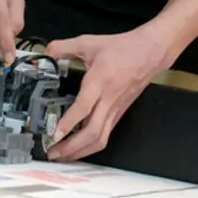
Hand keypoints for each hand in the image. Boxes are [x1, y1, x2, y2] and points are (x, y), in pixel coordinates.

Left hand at [43, 26, 170, 161]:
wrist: (150, 53)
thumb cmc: (123, 48)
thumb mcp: (89, 42)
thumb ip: (65, 46)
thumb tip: (47, 52)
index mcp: (100, 81)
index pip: (84, 107)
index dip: (68, 123)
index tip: (54, 134)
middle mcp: (108, 99)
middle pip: (92, 132)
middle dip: (71, 147)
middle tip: (53, 152)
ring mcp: (115, 109)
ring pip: (100, 139)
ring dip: (81, 151)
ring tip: (63, 155)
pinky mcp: (119, 113)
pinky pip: (105, 135)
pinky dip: (90, 145)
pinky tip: (79, 147)